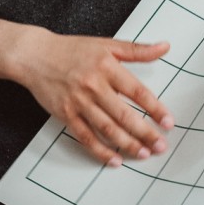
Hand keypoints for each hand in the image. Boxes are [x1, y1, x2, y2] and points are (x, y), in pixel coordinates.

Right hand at [14, 29, 173, 166]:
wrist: (35, 56)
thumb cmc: (72, 50)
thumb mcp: (106, 44)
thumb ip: (137, 49)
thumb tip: (164, 47)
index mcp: (107, 67)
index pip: (137, 91)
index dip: (155, 109)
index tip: (168, 122)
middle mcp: (94, 86)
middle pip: (124, 114)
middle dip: (145, 133)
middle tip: (160, 146)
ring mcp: (79, 102)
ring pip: (107, 128)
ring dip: (127, 144)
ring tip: (143, 154)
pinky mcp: (66, 115)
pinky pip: (86, 137)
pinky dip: (100, 151)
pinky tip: (115, 160)